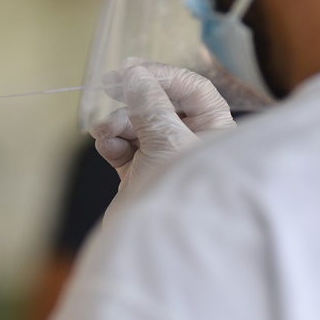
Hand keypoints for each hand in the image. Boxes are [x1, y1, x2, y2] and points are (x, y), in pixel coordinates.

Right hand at [90, 59, 234, 188]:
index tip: (132, 70)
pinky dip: (112, 143)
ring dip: (118, 123)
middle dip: (134, 100)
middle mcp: (192, 145)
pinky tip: (106, 147)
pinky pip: (123, 147)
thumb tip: (135, 74)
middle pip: (161, 105)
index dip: (164, 76)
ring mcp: (164, 161)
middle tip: (109, 85)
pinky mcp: (139, 176)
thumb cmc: (178, 193)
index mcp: (215, 132)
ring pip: (137, 125)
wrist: (157, 249)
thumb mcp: (166, 139)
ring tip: (104, 132)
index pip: (194, 90)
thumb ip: (149, 102)